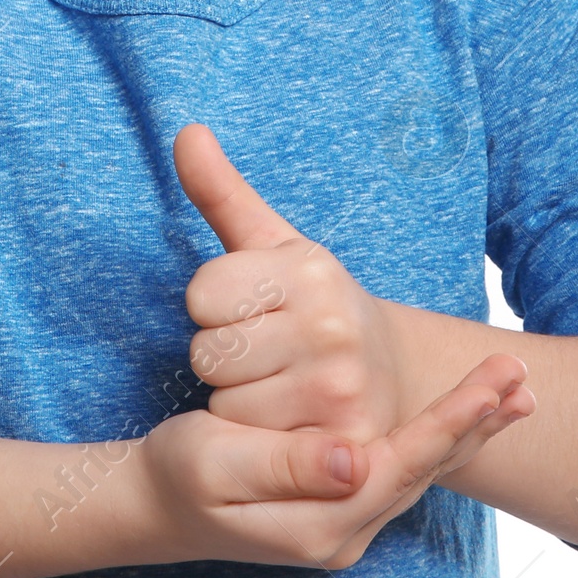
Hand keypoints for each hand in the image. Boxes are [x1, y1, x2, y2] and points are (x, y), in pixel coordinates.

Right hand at [134, 355, 531, 569]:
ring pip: (419, 469)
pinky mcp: (338, 503)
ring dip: (465, 429)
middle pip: (426, 470)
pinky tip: (458, 414)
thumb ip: (286, 467)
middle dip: (477, 423)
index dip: (452, 420)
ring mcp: (345, 522)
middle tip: (524, 380)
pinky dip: (436, 436)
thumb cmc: (178, 475)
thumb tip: (354, 460)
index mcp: (323, 523)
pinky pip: (401, 467)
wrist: (154, 504)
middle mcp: (346, 531)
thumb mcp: (217, 465)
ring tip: (512, 393)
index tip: (496, 385)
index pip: (404, 464)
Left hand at [175, 122, 532, 444]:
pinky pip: (251, 445)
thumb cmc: (311, 305)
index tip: (245, 306)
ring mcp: (339, 389)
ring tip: (278, 385)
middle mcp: (329, 327)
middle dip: (223, 356)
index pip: (202, 293)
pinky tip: (286, 421)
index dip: (211, 305)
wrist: (391, 377)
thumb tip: (186, 132)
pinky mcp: (342, 444)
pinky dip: (257, 438)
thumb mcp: (270, 244)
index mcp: (308, 270)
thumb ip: (221, 192)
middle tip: (265, 351)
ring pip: (225, 404)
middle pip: (208, 354)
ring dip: (238, 401)